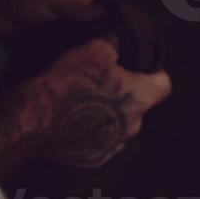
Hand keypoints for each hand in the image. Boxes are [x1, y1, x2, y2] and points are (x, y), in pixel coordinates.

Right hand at [23, 39, 171, 167]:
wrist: (35, 119)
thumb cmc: (70, 82)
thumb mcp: (95, 49)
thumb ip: (115, 44)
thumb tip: (118, 40)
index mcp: (141, 99)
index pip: (164, 84)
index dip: (154, 73)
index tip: (139, 67)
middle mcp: (133, 126)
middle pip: (139, 105)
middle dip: (125, 93)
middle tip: (103, 80)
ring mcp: (113, 145)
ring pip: (118, 123)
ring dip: (107, 112)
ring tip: (84, 99)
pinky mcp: (93, 158)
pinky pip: (99, 140)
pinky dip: (91, 129)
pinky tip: (74, 117)